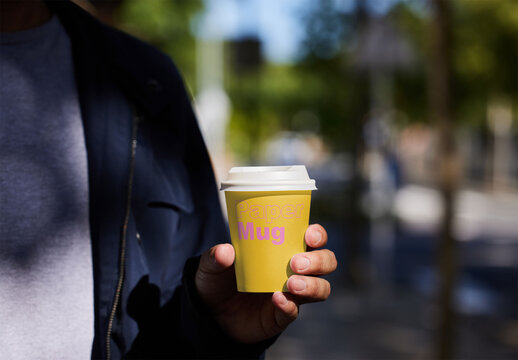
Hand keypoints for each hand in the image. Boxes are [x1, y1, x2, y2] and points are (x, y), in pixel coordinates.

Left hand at [194, 224, 336, 343]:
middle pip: (326, 262)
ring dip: (312, 285)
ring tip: (291, 283)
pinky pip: (295, 311)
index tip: (309, 235)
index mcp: (284, 248)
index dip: (318, 234)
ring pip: (322, 288)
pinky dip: (289, 306)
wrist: (211, 312)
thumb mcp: (212, 265)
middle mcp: (296, 269)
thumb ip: (215, 257)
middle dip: (319, 260)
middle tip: (296, 262)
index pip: (313, 237)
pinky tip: (277, 300)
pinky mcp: (283, 315)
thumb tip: (225, 251)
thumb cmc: (219, 279)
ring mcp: (292, 293)